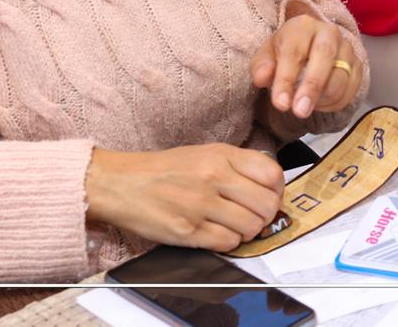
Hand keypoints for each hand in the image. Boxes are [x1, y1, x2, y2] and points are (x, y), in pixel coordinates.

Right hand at [85, 144, 283, 250]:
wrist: (120, 183)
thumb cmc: (163, 170)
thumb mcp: (204, 153)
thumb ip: (236, 166)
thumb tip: (269, 187)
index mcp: (221, 155)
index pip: (272, 174)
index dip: (277, 191)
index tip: (270, 196)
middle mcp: (214, 177)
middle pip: (267, 204)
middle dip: (265, 216)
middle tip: (254, 217)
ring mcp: (201, 205)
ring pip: (251, 227)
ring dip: (247, 232)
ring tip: (233, 226)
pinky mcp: (188, 231)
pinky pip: (228, 243)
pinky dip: (229, 243)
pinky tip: (217, 234)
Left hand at [251, 13, 363, 118]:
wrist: (309, 49)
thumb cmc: (285, 53)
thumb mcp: (267, 57)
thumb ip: (261, 67)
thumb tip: (261, 78)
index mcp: (302, 26)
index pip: (294, 52)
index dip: (286, 79)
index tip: (280, 104)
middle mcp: (329, 32)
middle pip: (324, 57)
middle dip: (312, 87)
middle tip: (300, 112)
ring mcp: (347, 48)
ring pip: (341, 76)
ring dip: (322, 99)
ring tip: (305, 107)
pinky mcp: (358, 65)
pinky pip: (351, 89)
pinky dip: (335, 103)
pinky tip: (320, 104)